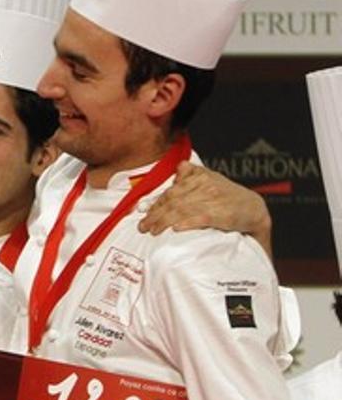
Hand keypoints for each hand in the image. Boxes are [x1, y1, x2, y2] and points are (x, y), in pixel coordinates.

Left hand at [138, 162, 272, 255]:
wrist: (255, 209)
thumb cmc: (229, 196)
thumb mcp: (212, 179)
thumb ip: (193, 174)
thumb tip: (178, 168)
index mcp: (200, 177)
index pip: (171, 191)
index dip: (155, 204)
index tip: (144, 214)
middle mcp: (205, 186)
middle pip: (173, 201)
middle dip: (155, 214)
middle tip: (143, 227)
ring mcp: (213, 200)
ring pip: (182, 210)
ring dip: (164, 221)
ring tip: (153, 231)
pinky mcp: (222, 214)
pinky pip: (200, 218)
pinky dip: (186, 223)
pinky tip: (176, 228)